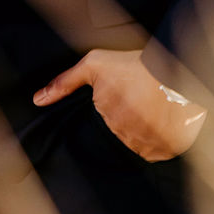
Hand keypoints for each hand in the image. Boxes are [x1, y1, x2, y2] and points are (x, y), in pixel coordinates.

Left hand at [33, 48, 206, 161]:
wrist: (175, 73)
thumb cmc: (135, 66)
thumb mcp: (94, 64)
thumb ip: (65, 82)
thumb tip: (38, 100)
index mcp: (106, 115)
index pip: (109, 114)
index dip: (121, 100)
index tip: (131, 89)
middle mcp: (123, 134)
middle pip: (125, 128)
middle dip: (134, 114)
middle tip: (146, 95)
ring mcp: (144, 144)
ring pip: (142, 139)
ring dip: (148, 127)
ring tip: (158, 105)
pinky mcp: (165, 150)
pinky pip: (160, 149)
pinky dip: (163, 137)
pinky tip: (166, 119)